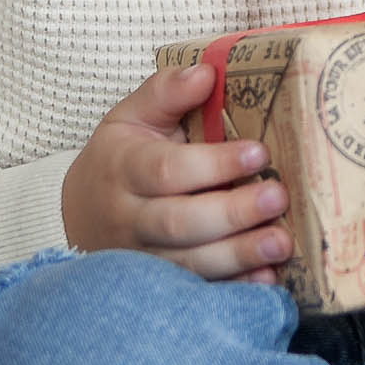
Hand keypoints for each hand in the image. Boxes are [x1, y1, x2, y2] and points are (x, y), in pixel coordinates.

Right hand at [61, 63, 290, 281]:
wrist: (82, 213)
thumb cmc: (121, 158)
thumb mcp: (132, 116)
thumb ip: (166, 92)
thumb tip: (206, 72)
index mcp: (124, 168)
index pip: (167, 170)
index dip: (213, 164)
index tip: (258, 152)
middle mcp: (130, 218)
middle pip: (179, 222)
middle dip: (232, 212)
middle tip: (278, 196)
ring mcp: (143, 259)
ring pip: (189, 263)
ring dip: (239, 255)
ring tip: (282, 242)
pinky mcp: (161, 286)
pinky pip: (196, 292)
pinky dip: (233, 289)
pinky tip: (267, 279)